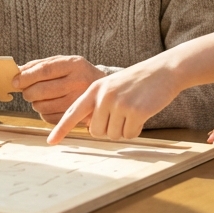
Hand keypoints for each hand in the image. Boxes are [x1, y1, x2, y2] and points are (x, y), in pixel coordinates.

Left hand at [16, 55, 104, 122]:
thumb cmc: (78, 74)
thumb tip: (17, 71)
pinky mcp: (78, 118)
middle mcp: (79, 82)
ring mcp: (79, 101)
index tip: (15, 81)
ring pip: (43, 106)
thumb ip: (40, 65)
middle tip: (26, 91)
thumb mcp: (64, 62)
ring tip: (40, 97)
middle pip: (42, 90)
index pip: (44, 70)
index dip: (26, 77)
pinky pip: (49, 118)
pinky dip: (43, 113)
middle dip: (27, 92)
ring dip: (35, 103)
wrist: (105, 89)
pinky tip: (50, 106)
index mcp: (74, 64)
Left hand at [48, 57, 181, 142]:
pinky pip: (129, 134)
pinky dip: (136, 130)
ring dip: (123, 129)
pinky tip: (142, 115)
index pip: (73, 112)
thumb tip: (92, 129)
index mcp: (94, 89)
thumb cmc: (136, 82)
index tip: (51, 141)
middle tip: (122, 114)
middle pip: (96, 132)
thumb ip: (98, 104)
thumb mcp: (111, 86)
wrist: (162, 71)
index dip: (61, 129)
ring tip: (132, 111)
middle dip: (109, 129)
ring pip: (113, 135)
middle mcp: (104, 96)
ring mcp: (119, 103)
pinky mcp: (136, 111)